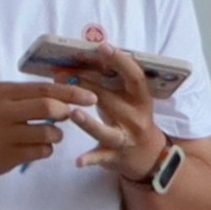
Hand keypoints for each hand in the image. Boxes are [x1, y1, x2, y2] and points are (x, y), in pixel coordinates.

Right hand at [0, 77, 92, 182]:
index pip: (45, 89)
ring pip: (48, 132)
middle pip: (48, 107)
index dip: (71, 92)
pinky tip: (36, 148)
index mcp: (3, 93)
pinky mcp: (8, 156)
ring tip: (48, 135)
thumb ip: (26, 96)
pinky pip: (41, 152)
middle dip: (65, 112)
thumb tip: (63, 95)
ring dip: (56, 135)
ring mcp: (5, 135)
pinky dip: (46, 150)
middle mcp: (3, 111)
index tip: (90, 98)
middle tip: (68, 116)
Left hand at [56, 28, 168, 178]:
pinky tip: (78, 161)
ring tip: (73, 113)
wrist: (149, 156)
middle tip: (61, 75)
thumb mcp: (129, 99)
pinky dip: (90, 159)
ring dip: (89, 123)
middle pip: (110, 100)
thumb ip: (112, 81)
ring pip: (106, 131)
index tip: (103, 47)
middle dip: (85, 86)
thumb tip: (83, 57)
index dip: (120, 61)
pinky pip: (101, 157)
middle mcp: (136, 118)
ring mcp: (126, 138)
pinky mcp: (114, 157)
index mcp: (141, 99)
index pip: (135, 77)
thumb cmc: (131, 118)